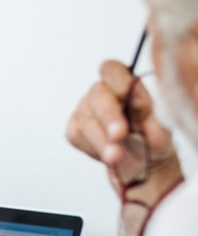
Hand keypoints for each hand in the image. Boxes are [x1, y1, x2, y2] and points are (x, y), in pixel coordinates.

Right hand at [66, 60, 181, 198]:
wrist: (145, 164)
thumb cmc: (153, 136)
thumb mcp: (160, 124)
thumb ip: (148, 112)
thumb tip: (139, 105)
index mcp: (123, 81)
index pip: (112, 71)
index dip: (120, 84)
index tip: (135, 103)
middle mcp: (101, 92)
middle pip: (97, 96)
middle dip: (109, 116)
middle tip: (119, 134)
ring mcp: (84, 110)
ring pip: (86, 120)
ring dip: (101, 140)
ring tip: (116, 156)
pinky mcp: (75, 130)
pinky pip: (77, 136)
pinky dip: (94, 148)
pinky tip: (109, 156)